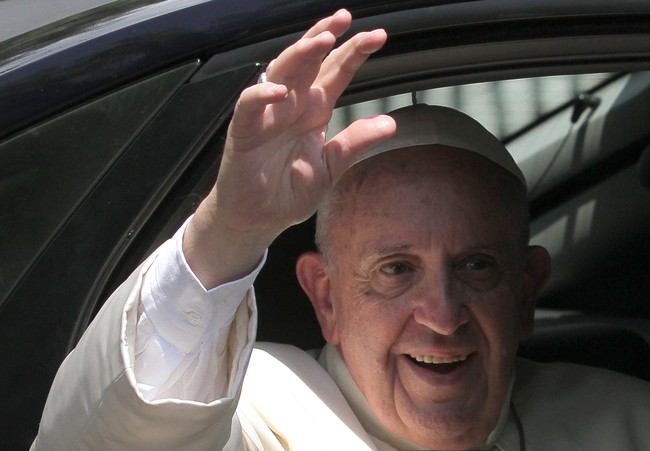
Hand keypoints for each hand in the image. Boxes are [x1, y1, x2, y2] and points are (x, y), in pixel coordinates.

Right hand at [184, 9, 394, 287]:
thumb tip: (390, 124)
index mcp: (315, 110)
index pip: (336, 72)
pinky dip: (262, 96)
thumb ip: (355, 143)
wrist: (259, 218)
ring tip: (321, 40)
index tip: (378, 36)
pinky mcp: (244, 130)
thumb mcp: (332, 167)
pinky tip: (280, 91)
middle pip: (309, 61)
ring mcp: (268, 114)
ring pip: (281, 71)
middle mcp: (292, 104)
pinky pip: (250, 105)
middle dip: (326, 37)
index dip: (354, 53)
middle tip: (345, 19)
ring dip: (299, 54)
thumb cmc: (290, 191)